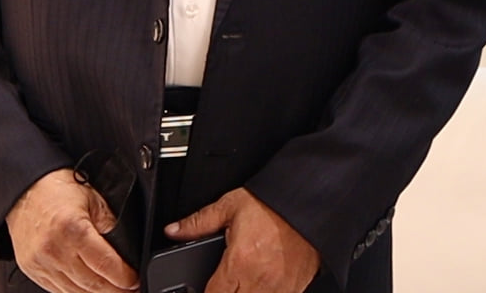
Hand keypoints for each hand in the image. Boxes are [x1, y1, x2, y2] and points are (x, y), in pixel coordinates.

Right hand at [8, 168, 139, 292]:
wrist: (26, 189)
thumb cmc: (58, 190)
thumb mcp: (95, 200)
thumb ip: (111, 226)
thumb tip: (125, 253)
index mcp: (73, 230)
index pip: (106, 265)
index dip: (125, 278)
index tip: (135, 281)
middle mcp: (54, 250)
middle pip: (92, 285)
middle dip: (115, 291)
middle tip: (130, 291)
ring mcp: (40, 263)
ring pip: (75, 292)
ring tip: (112, 291)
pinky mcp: (32, 270)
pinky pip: (57, 290)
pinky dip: (76, 292)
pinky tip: (89, 289)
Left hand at [168, 188, 320, 292]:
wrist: (311, 202)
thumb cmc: (274, 204)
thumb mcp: (231, 205)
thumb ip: (199, 222)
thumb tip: (174, 230)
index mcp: (239, 263)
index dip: (205, 292)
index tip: (207, 286)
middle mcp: (259, 281)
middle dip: (225, 292)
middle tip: (225, 282)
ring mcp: (280, 289)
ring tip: (241, 283)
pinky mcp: (296, 289)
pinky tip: (259, 285)